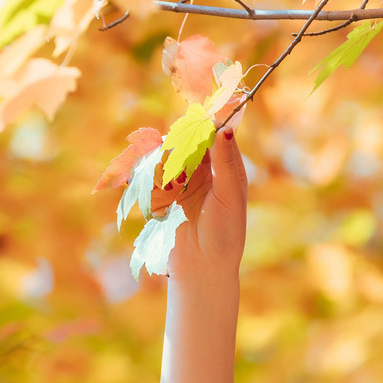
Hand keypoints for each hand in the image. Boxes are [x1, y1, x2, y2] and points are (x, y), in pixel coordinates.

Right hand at [153, 125, 246, 284]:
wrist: (202, 267)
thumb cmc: (225, 233)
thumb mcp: (230, 195)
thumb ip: (225, 162)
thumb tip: (224, 129)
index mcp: (228, 168)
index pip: (218, 135)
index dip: (208, 123)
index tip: (196, 116)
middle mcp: (207, 171)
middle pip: (190, 141)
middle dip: (180, 141)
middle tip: (174, 146)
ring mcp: (184, 181)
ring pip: (171, 154)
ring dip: (166, 158)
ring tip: (166, 171)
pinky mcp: (165, 194)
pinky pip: (156, 172)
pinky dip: (153, 173)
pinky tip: (155, 182)